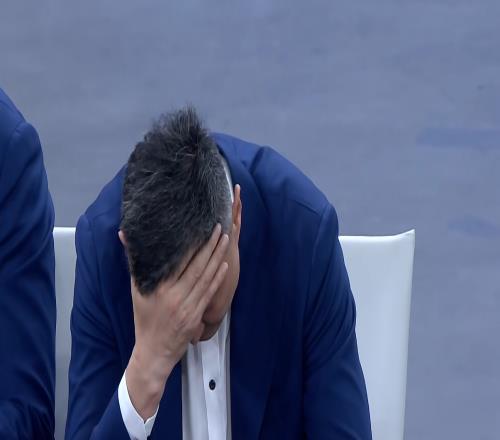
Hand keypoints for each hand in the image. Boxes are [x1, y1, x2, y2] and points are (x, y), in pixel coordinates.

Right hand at [120, 224, 229, 418]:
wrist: (153, 352)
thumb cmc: (144, 318)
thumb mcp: (137, 289)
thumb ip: (135, 262)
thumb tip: (124, 234)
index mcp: (158, 288)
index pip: (178, 260)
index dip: (191, 243)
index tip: (200, 226)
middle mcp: (173, 296)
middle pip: (196, 266)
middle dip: (210, 245)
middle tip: (219, 227)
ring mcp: (187, 307)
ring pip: (205, 278)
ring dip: (217, 257)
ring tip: (225, 240)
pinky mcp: (196, 315)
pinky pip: (209, 293)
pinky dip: (217, 278)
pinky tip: (224, 264)